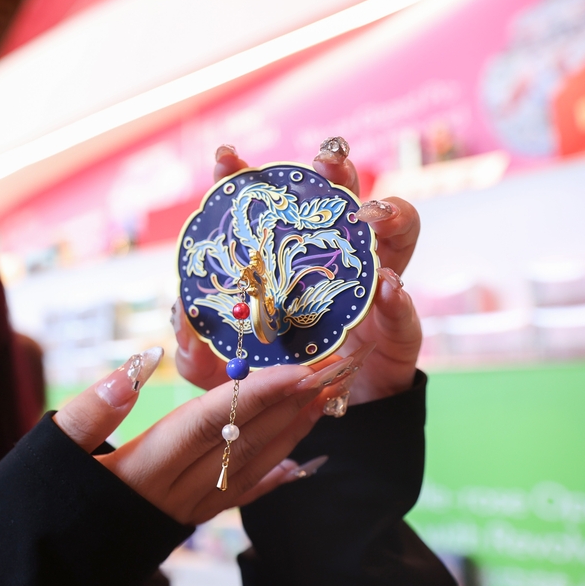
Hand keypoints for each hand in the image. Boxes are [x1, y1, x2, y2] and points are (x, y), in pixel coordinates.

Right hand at [52, 348, 353, 523]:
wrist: (38, 573)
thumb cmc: (35, 506)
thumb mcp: (50, 451)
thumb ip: (93, 409)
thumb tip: (138, 362)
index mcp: (142, 471)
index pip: (211, 424)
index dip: (255, 395)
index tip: (295, 369)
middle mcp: (173, 494)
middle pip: (241, 444)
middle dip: (288, 406)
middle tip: (329, 371)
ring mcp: (182, 512)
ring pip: (248, 470)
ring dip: (289, 434)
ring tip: (321, 401)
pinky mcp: (182, 522)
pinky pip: (237, 498)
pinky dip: (271, 478)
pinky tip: (297, 465)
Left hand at [173, 141, 421, 404]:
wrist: (312, 428)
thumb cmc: (265, 386)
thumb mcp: (217, 373)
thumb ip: (194, 350)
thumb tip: (179, 311)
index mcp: (288, 263)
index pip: (271, 209)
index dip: (249, 180)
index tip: (226, 159)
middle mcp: (335, 266)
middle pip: (342, 205)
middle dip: (336, 173)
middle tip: (325, 158)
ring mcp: (371, 297)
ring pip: (395, 239)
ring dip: (388, 216)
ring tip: (369, 213)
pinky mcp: (395, 338)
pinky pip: (405, 317)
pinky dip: (399, 302)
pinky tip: (388, 287)